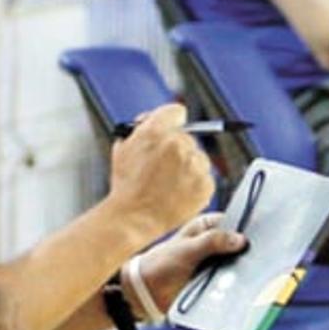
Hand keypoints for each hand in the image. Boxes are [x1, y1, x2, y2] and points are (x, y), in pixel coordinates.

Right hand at [105, 103, 215, 242]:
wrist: (134, 217)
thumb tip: (153, 121)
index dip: (171, 122)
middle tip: (163, 166)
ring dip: (188, 166)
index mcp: (156, 130)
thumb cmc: (127, 186)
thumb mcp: (123, 148)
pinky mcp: (205, 184)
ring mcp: (194, 164)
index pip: (177, 112)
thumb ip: (141, 129)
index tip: (170, 131)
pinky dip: (195, 184)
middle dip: (177, 149)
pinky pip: (204, 177)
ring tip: (168, 183)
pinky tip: (178, 193)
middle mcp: (179, 143)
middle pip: (187, 137)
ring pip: (198, 157)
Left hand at [135, 213, 247, 312]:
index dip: (246, 230)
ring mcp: (216, 261)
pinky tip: (243, 286)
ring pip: (236, 262)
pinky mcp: (216, 279)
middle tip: (257, 258)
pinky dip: (234, 282)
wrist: (149, 291)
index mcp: (207, 226)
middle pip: (238, 244)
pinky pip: (230, 279)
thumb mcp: (188, 249)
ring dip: (240, 269)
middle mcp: (214, 242)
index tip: (260, 238)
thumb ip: (213, 241)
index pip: (234, 223)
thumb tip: (240, 240)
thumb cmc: (163, 263)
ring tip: (251, 274)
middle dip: (245, 252)